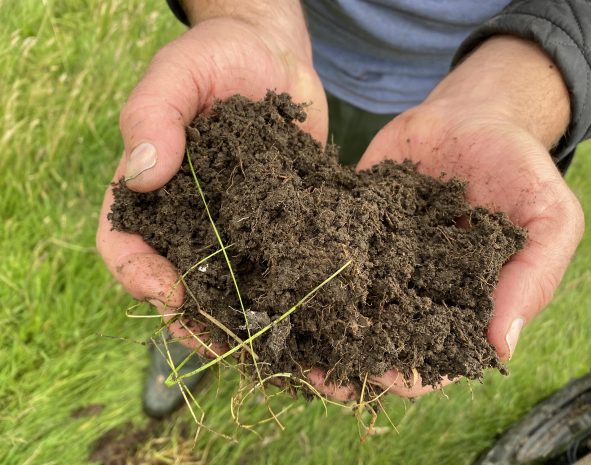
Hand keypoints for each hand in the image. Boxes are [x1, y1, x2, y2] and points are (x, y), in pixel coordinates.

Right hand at [96, 2, 326, 351]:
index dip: (139, 276)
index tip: (171, 292)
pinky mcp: (277, 229)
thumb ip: (154, 114)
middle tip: (236, 349)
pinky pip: (279, 272)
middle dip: (203, 322)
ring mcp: (233, 229)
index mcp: (150, 192)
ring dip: (252, 326)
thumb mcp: (180, 70)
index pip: (123, 245)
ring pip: (232, 291)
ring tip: (287, 356)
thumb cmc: (220, 58)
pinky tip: (322, 323)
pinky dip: (294, 300)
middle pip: (180, 285)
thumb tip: (139, 174)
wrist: (277, 59)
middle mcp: (188, 221)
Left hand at [308, 36, 584, 399]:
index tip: (370, 376)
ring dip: (315, 323)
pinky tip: (278, 269)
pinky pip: (325, 249)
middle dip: (345, 359)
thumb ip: (533, 277)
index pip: (432, 360)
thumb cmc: (519, 168)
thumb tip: (500, 346)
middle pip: (376, 341)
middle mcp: (414, 289)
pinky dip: (303, 262)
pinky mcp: (352, 224)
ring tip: (283, 331)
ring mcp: (379, 258)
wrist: (474, 114)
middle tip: (309, 367)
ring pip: (342, 305)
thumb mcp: (549, 217)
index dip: (404, 376)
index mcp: (461, 303)